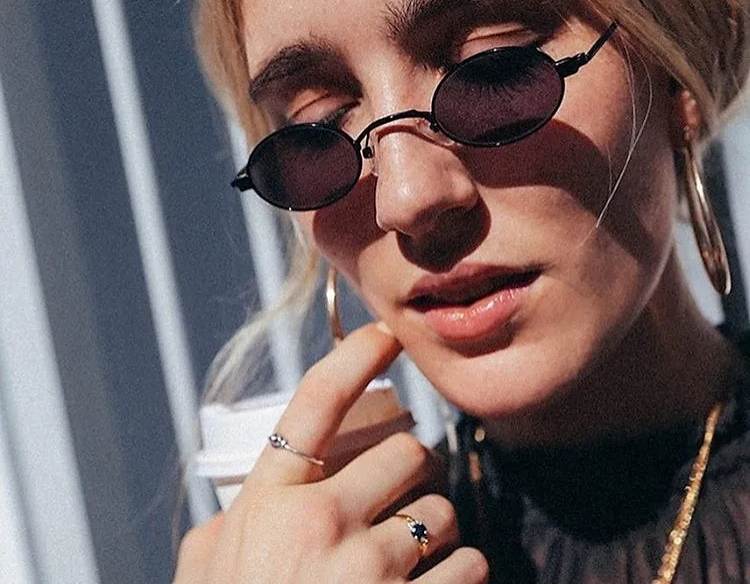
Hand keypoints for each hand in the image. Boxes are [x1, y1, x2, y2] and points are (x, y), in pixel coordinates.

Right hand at [174, 322, 488, 582]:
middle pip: (408, 452)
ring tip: (409, 560)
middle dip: (413, 471)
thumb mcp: (205, 575)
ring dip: (436, 530)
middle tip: (402, 494)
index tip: (384, 335)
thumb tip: (240, 503)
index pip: (315, 402)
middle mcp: (319, 523)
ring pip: (443, 511)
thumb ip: (223, 528)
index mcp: (268, 503)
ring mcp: (368, 571)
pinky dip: (462, 574)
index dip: (354, 357)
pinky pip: (469, 566)